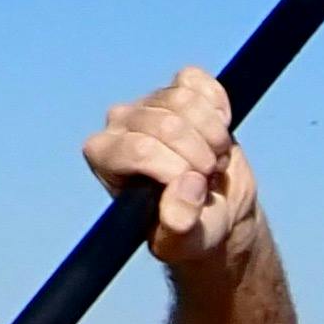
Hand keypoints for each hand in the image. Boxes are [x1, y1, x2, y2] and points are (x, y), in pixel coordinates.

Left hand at [84, 68, 261, 271]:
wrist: (217, 209)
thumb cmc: (191, 228)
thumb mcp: (185, 242)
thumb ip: (179, 226)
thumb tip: (187, 186)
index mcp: (105, 158)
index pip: (139, 149)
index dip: (177, 170)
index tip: (194, 191)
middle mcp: (119, 124)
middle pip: (166, 125)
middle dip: (199, 155)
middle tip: (207, 178)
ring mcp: (149, 102)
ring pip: (185, 101)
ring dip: (213, 137)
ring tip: (212, 161)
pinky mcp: (178, 87)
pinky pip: (199, 82)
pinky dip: (218, 109)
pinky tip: (216, 133)